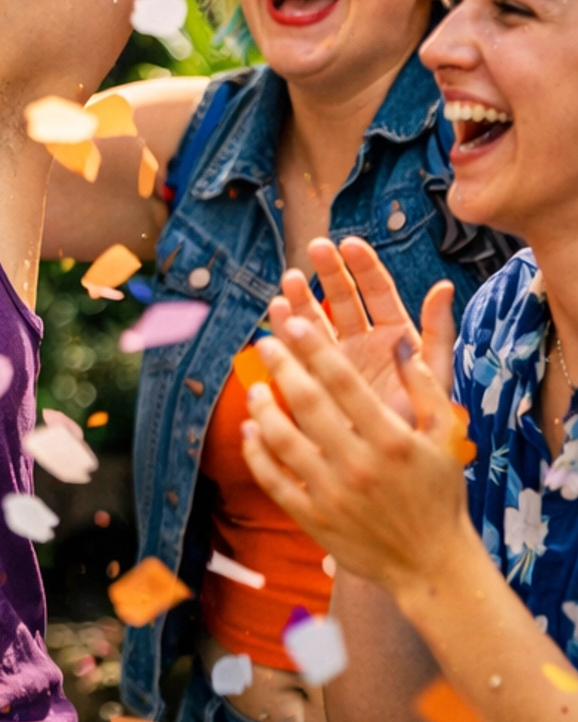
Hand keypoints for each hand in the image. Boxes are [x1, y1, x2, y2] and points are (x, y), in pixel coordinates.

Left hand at [242, 287, 470, 596]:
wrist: (430, 565)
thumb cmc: (439, 495)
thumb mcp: (445, 438)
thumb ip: (426, 387)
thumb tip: (401, 342)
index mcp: (392, 441)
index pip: (344, 383)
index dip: (315, 348)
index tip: (294, 324)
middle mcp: (359, 465)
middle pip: (307, 404)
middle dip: (281, 367)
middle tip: (264, 342)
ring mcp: (333, 494)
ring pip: (282, 441)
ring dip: (263, 408)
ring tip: (255, 386)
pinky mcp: (314, 519)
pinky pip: (274, 480)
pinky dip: (256, 453)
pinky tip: (250, 430)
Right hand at [271, 238, 456, 424]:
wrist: (394, 476)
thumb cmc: (419, 428)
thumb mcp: (436, 379)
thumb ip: (438, 333)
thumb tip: (444, 286)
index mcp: (395, 337)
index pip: (379, 292)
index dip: (364, 266)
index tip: (348, 245)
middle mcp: (365, 343)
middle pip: (345, 298)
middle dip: (329, 272)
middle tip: (315, 250)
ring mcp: (338, 361)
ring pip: (317, 319)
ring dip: (303, 298)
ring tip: (289, 283)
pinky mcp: (316, 380)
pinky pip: (299, 349)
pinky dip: (287, 330)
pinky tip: (276, 314)